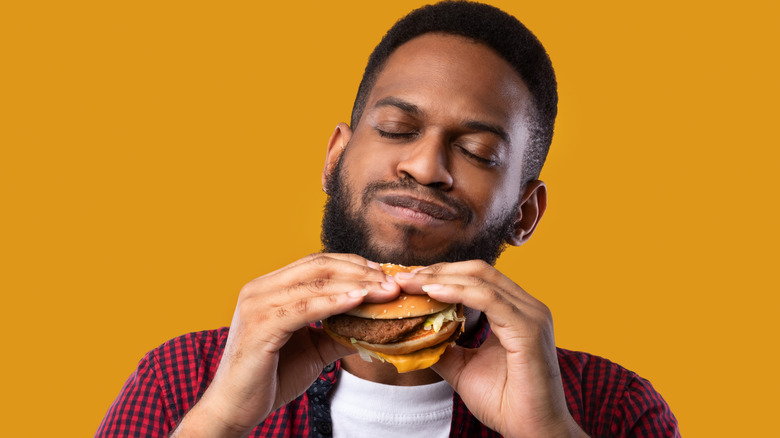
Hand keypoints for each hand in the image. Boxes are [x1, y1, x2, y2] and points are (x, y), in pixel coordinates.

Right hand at [172, 253, 398, 436]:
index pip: (317, 263)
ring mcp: (257, 304)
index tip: (385, 273)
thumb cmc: (270, 378)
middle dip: (360, 271)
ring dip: (355, 284)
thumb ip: (338, 333)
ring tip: (386, 291)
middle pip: (318, 266)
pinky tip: (359, 301)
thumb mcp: (312, 350)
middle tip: (393, 281)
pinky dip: (334, 303)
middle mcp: (260, 289)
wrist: (234, 409)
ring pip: (315, 283)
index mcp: (269, 288)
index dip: (353, 264)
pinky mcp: (260, 326)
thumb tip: (375, 327)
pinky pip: (304, 308)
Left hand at [394, 260, 587, 437]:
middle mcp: (527, 306)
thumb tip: (413, 335)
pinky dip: (458, 292)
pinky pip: (488, 300)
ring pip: (481, 280)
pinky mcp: (528, 329)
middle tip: (403, 276)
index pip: (477, 277)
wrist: (532, 433)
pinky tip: (432, 292)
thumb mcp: (464, 368)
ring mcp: (531, 315)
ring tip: (410, 282)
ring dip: (441, 278)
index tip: (409, 279)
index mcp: (516, 311)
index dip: (442, 273)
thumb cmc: (505, 402)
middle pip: (478, 271)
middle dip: (438, 270)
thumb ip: (443, 347)